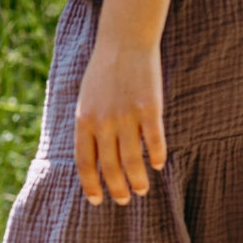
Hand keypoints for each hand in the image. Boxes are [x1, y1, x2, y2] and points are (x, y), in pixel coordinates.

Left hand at [74, 36, 166, 204]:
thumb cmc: (103, 73)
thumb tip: (93, 161)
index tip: (98, 201)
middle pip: (110, 166)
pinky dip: (156, 155)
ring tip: (143, 190)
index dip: (91, 185)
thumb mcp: (86, 101)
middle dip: (117, 188)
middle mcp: (103, 122)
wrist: (124, 41)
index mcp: (83, 121)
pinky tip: (159, 165)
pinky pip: (154, 140)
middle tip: (125, 200)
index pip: (85, 163)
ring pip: (132, 159)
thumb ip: (89, 129)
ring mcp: (126, 115)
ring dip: (138, 179)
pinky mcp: (149, 108)